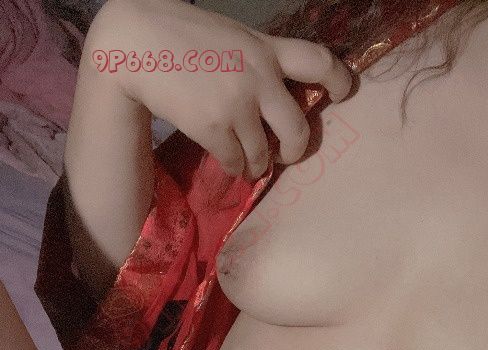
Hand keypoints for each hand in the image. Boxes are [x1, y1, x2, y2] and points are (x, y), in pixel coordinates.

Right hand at [84, 0, 352, 178]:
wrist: (136, 42)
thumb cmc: (184, 38)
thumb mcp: (234, 38)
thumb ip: (260, 61)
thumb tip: (281, 100)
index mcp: (265, 48)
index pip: (317, 60)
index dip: (340, 79)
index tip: (345, 92)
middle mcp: (258, 76)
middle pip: (298, 128)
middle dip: (296, 149)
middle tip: (286, 154)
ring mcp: (237, 104)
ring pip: (264, 154)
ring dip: (259, 164)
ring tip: (251, 162)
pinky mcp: (214, 127)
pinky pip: (236, 162)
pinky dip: (234, 167)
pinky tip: (228, 161)